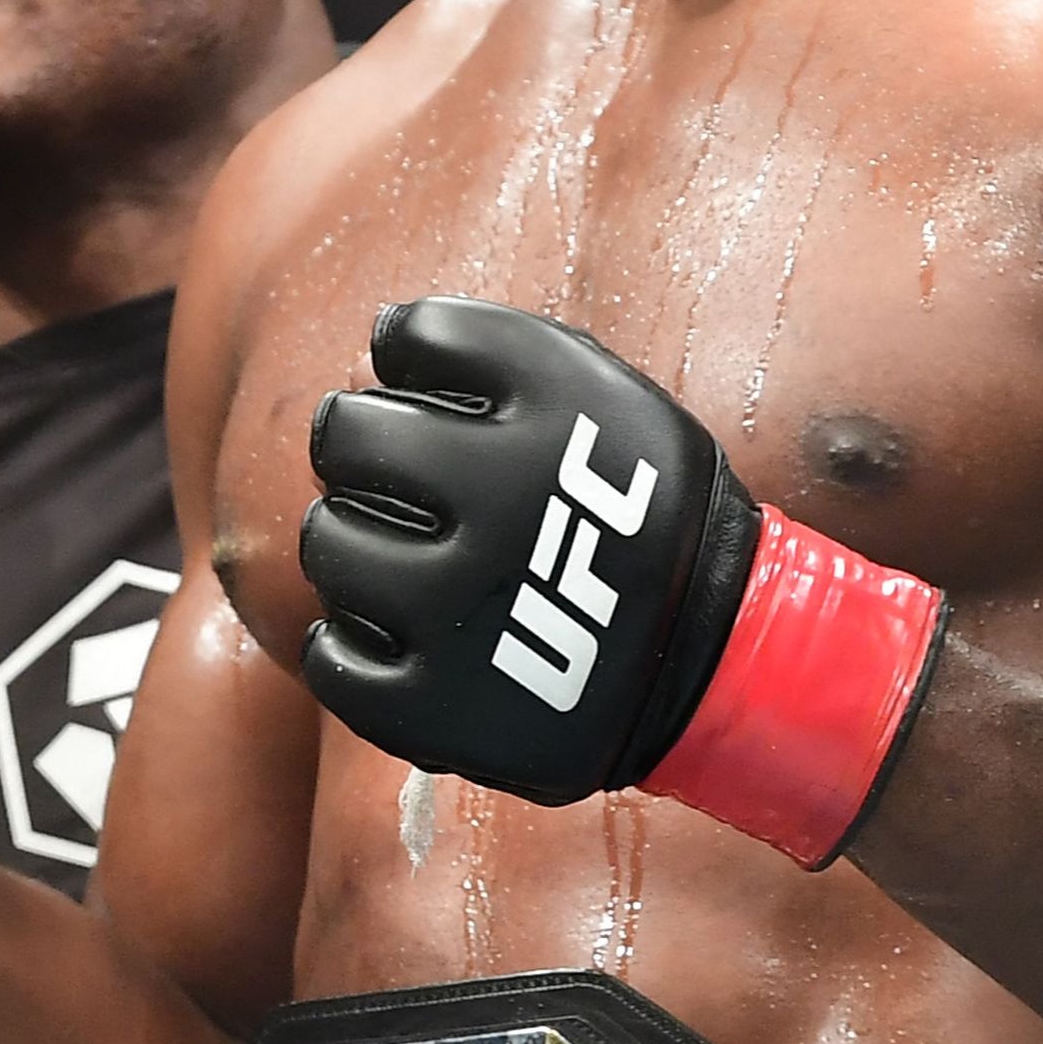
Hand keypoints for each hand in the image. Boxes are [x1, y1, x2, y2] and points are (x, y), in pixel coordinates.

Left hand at [300, 298, 759, 805]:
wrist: (713, 654)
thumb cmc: (638, 510)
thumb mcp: (609, 395)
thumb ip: (504, 350)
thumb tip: (384, 335)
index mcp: (552, 420)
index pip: (413, 337)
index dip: (404, 350)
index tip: (421, 381)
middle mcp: (500, 509)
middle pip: (349, 438)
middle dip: (358, 439)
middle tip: (388, 466)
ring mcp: (462, 616)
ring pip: (329, 545)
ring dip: (345, 536)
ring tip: (392, 547)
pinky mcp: (438, 707)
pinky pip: (330, 663)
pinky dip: (339, 642)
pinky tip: (380, 626)